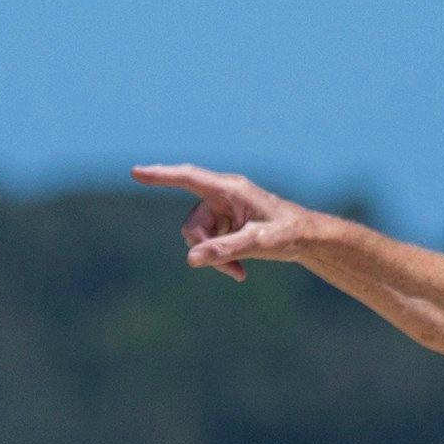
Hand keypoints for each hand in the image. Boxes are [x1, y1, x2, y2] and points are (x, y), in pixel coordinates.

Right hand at [131, 163, 323, 281]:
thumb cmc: (288, 233)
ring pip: (198, 235)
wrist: (307, 237)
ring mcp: (223, 208)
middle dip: (204, 247)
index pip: (188, 178)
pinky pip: (208, 241)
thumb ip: (224, 250)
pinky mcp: (226, 221)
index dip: (161, 176)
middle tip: (230, 269)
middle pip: (192, 222)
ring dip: (214, 256)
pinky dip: (219, 256)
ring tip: (238, 271)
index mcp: (230, 189)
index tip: (135, 172)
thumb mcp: (257, 243)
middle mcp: (223, 194)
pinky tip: (239, 269)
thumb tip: (191, 260)